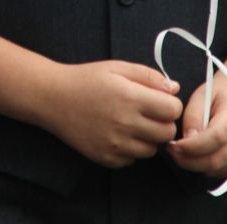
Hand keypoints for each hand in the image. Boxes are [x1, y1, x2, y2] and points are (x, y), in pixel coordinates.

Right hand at [38, 60, 183, 167]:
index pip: (173, 110)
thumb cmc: (86, 79)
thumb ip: (149, 76)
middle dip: (161, 122)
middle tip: (146, 113)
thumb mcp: (117, 68)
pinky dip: (129, 149)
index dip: (169, 104)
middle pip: (166, 133)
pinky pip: (132, 159)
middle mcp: (125, 123)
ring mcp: (115, 144)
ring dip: (147, 138)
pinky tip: (116, 134)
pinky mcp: (106, 158)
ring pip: (151, 149)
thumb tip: (174, 89)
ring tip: (129, 123)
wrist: (52, 98)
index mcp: (130, 97)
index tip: (158, 101)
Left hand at [168, 75, 226, 179]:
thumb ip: (194, 116)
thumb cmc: (220, 94)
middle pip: (218, 159)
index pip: (216, 137)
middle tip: (172, 152)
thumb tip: (187, 140)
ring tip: (181, 154)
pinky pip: (224, 171)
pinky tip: (196, 157)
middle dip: (190, 160)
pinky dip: (207, 168)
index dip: (193, 146)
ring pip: (220, 169)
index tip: (174, 145)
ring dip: (197, 166)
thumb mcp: (202, 95)